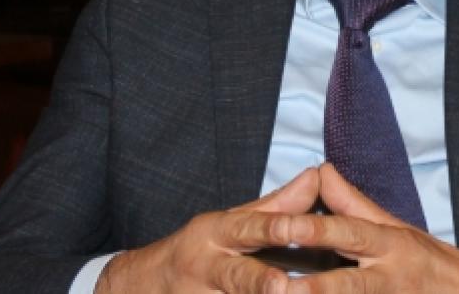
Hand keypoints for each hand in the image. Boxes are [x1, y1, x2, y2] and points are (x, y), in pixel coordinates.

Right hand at [95, 167, 319, 293]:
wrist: (142, 286)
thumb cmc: (199, 249)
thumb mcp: (230, 222)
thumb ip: (275, 206)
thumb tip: (316, 176)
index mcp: (216, 233)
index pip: (248, 228)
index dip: (274, 228)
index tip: (300, 228)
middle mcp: (207, 266)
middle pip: (236, 275)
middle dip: (258, 282)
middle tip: (282, 286)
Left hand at [284, 163, 458, 293]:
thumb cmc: (428, 261)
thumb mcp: (394, 227)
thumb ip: (353, 204)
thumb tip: (321, 172)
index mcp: (389, 246)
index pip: (349, 233)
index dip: (316, 230)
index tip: (284, 226)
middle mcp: (390, 278)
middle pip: (350, 284)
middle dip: (316, 287)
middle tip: (282, 287)